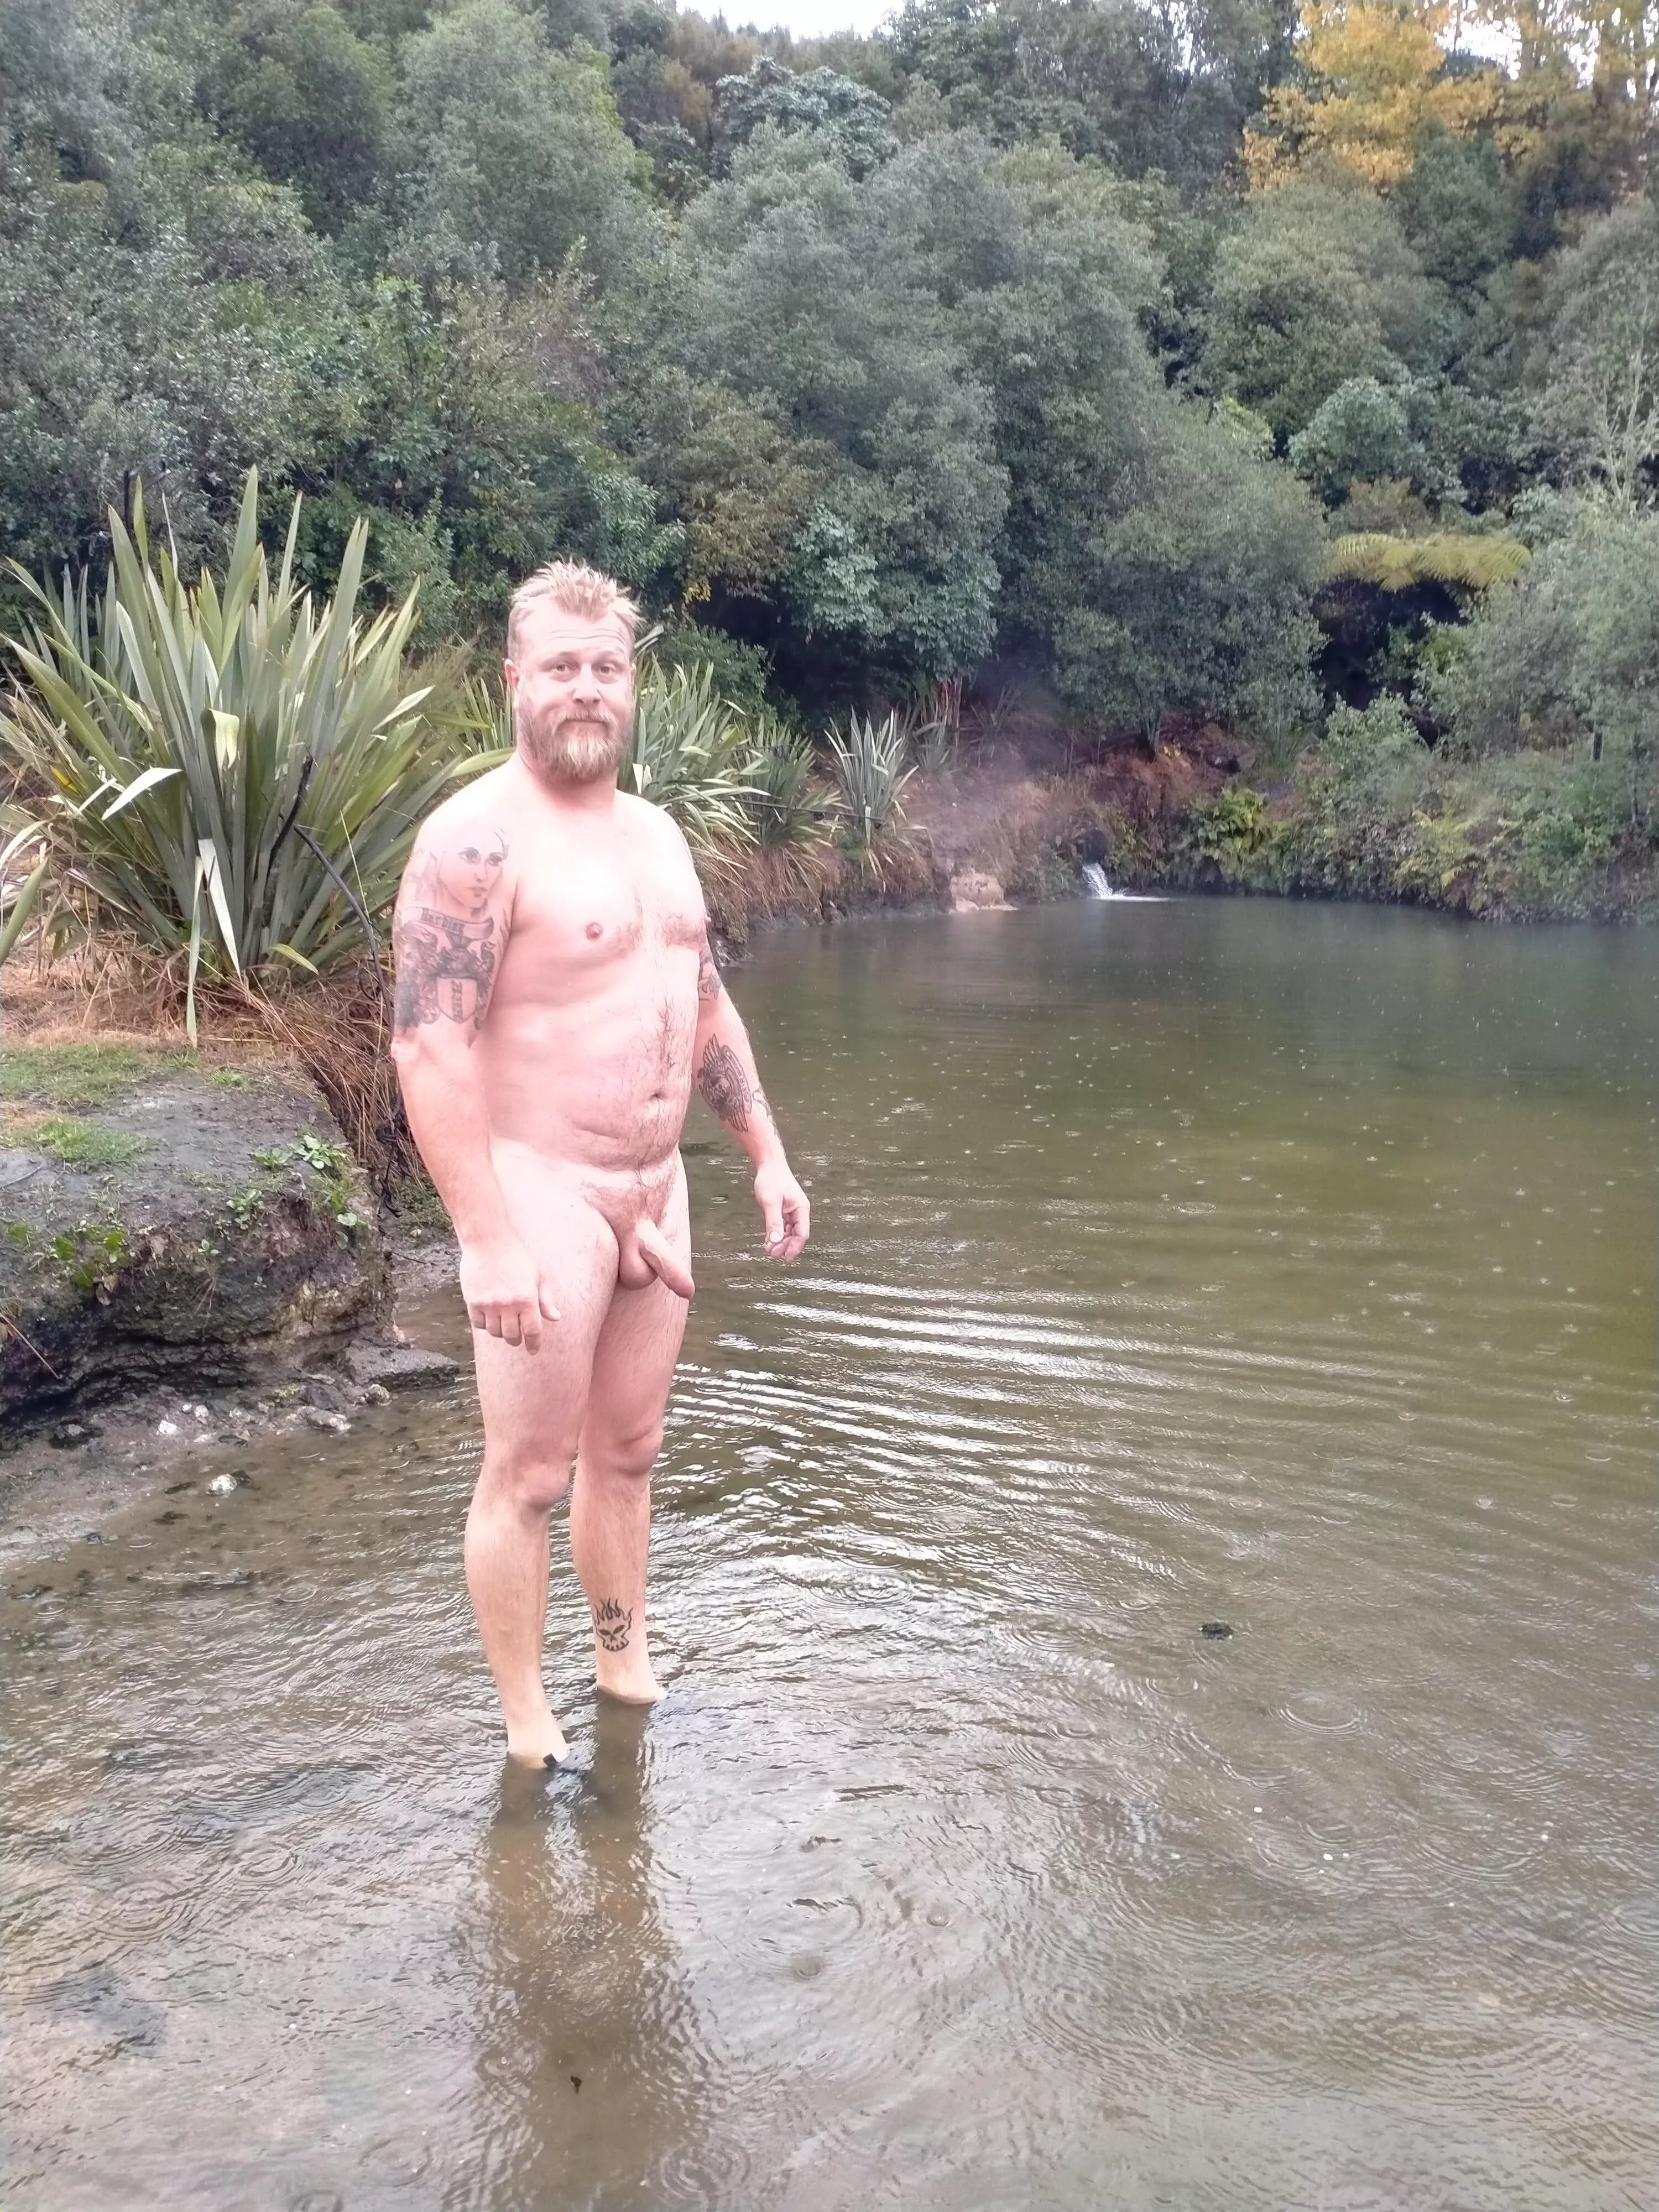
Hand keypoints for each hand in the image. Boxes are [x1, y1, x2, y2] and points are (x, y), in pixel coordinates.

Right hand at [459, 1234, 559, 1349]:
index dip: (534, 1343)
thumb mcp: (537, 1276)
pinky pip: (479, 1325)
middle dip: (516, 1340)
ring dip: (500, 1332)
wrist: (489, 1242)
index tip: (533, 1350)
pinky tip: (489, 1317)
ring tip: (503, 1324)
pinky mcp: (473, 1302)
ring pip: (495, 1332)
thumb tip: (556, 1318)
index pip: (532, 1331)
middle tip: (517, 1338)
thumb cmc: (517, 1257)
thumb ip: (546, 1300)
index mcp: (527, 1298)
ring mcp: (489, 1304)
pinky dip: (485, 1325)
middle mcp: (508, 1304)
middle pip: (512, 1336)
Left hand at [754, 1157, 809, 1260]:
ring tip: (769, 1250)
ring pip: (789, 1233)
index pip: (802, 1233)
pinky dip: (776, 1235)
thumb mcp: (770, 1201)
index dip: (794, 1247)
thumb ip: (773, 1221)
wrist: (768, 1165)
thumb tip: (775, 1241)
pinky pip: (782, 1227)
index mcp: (801, 1209)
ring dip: (780, 1242)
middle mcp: (799, 1212)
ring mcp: (791, 1212)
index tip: (785, 1258)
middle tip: (771, 1254)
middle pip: (796, 1235)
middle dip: (785, 1246)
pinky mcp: (784, 1211)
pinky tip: (768, 1242)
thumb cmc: (771, 1180)